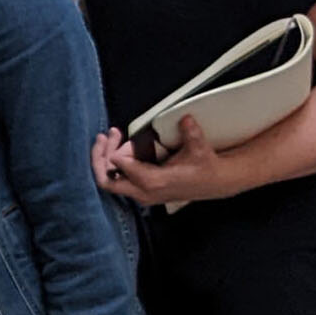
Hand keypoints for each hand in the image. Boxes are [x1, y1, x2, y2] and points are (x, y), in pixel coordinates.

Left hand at [93, 119, 238, 206]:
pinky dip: (114, 164)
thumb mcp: (199, 149)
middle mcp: (143, 192)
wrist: (215, 182)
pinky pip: (118, 180)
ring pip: (110, 181)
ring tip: (111, 136)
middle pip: (107, 180)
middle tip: (105, 136)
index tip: (118, 135)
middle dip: (100, 157)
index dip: (115, 150)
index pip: (121, 168)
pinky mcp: (142, 192)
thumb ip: (191, 134)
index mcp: (154, 182)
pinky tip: (119, 146)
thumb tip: (185, 119)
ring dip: (105, 159)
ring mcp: (141, 194)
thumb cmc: (205, 167)